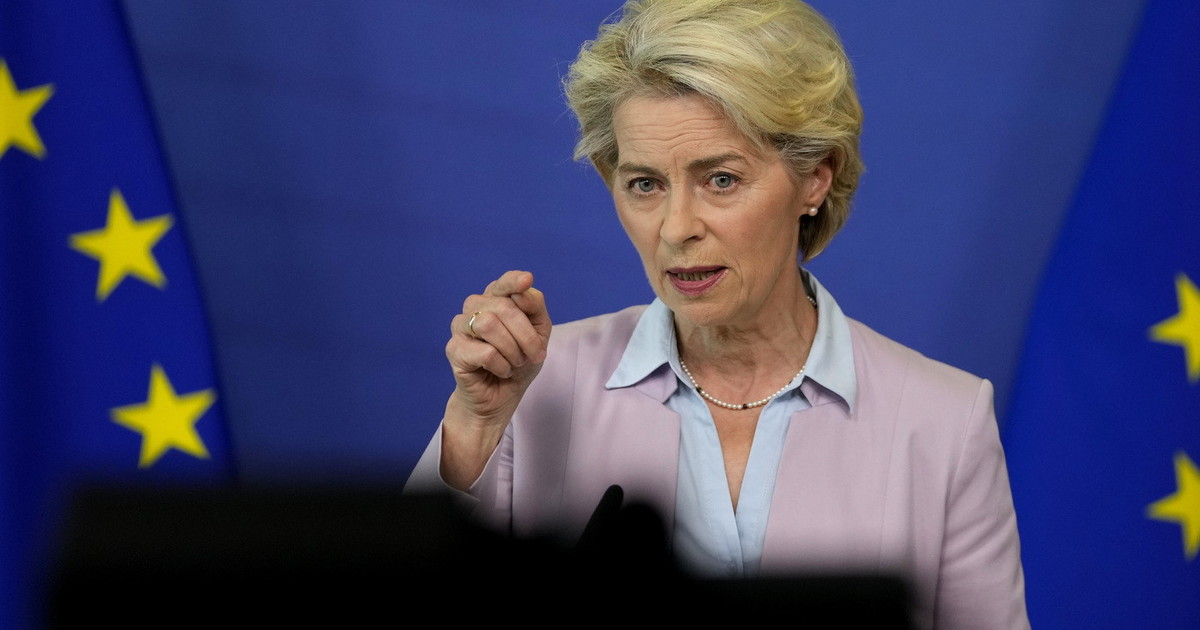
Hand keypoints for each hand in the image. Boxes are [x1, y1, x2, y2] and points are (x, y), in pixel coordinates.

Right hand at [446, 270, 550, 425]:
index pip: (504, 282)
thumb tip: (524, 290)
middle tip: (532, 355)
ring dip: (512, 349)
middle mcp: (475, 307)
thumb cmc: (519, 361)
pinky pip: (485, 352)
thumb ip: (535, 307)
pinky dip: (502, 365)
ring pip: (489, 324)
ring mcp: (460, 326)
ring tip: (514, 362)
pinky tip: (501, 370)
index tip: (527, 281)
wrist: (502, 395)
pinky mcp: (454, 349)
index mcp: (495, 298)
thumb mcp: (539, 333)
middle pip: (504, 306)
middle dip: (526, 335)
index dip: (514, 281)